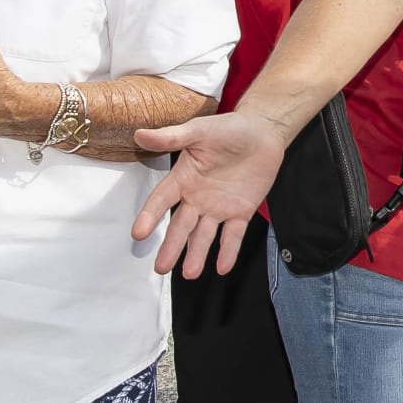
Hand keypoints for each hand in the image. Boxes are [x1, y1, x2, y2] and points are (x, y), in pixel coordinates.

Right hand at [131, 111, 291, 277]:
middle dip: (171, 246)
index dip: (150, 215)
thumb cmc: (229, 129)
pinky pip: (233, 234)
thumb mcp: (200, 130)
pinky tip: (222, 267)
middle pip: (181, 226)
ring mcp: (218, 207)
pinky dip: (228, 250)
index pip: (162, 200)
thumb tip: (140, 134)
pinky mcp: (240, 212)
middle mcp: (197, 198)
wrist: (263, 132)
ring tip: (190, 273)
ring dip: (197, 254)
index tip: (139, 233)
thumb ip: (171, 137)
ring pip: (204, 235)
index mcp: (183, 178)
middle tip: (161, 267)